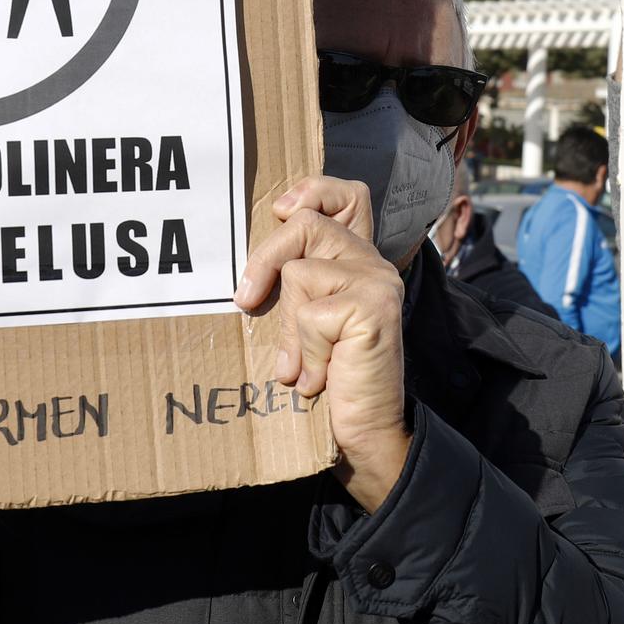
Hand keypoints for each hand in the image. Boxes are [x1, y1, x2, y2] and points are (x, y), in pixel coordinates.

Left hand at [235, 176, 409, 510]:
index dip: (314, 191)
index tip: (281, 210)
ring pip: (300, 274)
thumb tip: (251, 272)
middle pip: (306, 224)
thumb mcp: (307, 324)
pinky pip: (311, 315)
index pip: (348, 195)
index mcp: (360, 260)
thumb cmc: (330, 380)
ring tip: (304, 364)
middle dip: (265, 261)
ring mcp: (377, 283)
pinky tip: (320, 376)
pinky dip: (306, 352)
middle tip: (246, 301)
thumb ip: (296, 287)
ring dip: (290, 328)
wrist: (364, 432)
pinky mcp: (372, 307)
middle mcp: (374, 263)